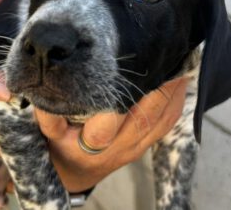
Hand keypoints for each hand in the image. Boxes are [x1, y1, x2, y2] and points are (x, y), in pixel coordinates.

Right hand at [36, 77, 186, 191]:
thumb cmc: (60, 147)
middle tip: (167, 59)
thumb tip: (52, 87)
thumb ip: (50, 113)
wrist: (75, 172)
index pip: (107, 116)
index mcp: (89, 143)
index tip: (133, 66)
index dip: (124, 93)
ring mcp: (132, 148)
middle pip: (142, 117)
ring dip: (172, 93)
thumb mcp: (49, 131)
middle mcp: (114, 147)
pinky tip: (181, 85)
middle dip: (157, 89)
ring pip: (159, 121)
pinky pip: (165, 127)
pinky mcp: (142, 148)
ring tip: (181, 66)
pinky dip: (175, 105)